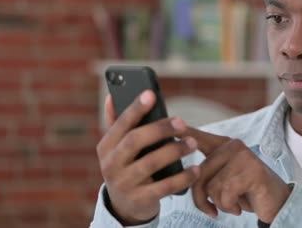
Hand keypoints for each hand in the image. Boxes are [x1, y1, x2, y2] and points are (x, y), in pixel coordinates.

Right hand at [96, 91, 199, 224]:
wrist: (124, 205)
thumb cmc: (127, 166)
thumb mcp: (117, 148)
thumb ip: (117, 123)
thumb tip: (111, 96)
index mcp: (106, 146)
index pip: (120, 124)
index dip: (135, 109)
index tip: (150, 94)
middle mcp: (110, 165)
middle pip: (134, 141)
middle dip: (160, 129)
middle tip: (182, 122)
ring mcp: (124, 184)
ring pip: (150, 163)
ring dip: (175, 151)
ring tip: (193, 143)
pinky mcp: (140, 199)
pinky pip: (165, 187)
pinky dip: (183, 178)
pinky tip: (195, 169)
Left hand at [185, 128, 291, 222]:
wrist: (276, 203)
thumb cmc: (245, 192)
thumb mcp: (223, 180)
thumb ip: (207, 173)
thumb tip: (184, 174)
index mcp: (224, 146)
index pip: (199, 137)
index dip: (184, 131)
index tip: (172, 122)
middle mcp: (233, 146)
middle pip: (199, 173)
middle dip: (201, 198)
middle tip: (212, 208)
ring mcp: (244, 156)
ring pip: (212, 186)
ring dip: (220, 204)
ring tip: (233, 204)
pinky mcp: (253, 171)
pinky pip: (226, 194)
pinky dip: (230, 206)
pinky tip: (240, 207)